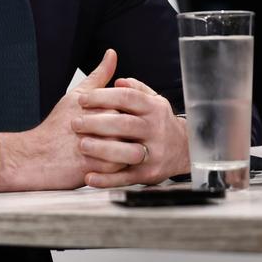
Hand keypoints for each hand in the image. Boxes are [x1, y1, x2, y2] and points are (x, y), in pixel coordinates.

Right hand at [0, 49, 120, 191]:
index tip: (118, 123)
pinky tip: (111, 165)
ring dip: (127, 151)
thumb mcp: (76, 96)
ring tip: (117, 154)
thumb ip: (99, 76)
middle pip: (131, 126)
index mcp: (99, 103)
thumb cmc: (56, 127)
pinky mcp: (95, 166)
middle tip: (122, 141)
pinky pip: (120, 168)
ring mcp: (99, 145)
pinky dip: (118, 167)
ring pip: (129, 147)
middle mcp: (100, 122)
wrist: (33, 157)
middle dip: (131, 134)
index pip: (130, 105)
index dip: (128, 115)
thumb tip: (112, 54)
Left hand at [71, 75, 189, 187]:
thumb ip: (136, 90)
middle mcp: (156, 129)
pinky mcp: (148, 174)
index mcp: (155, 109)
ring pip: (127, 152)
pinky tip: (89, 176)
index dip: (103, 97)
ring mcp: (153, 153)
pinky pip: (126, 178)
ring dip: (102, 149)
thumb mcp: (155, 102)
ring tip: (82, 145)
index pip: (127, 98)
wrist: (185, 150)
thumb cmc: (162, 124)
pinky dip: (106, 179)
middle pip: (125, 123)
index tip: (82, 99)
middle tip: (76, 123)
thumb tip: (118, 82)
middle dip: (97, 122)